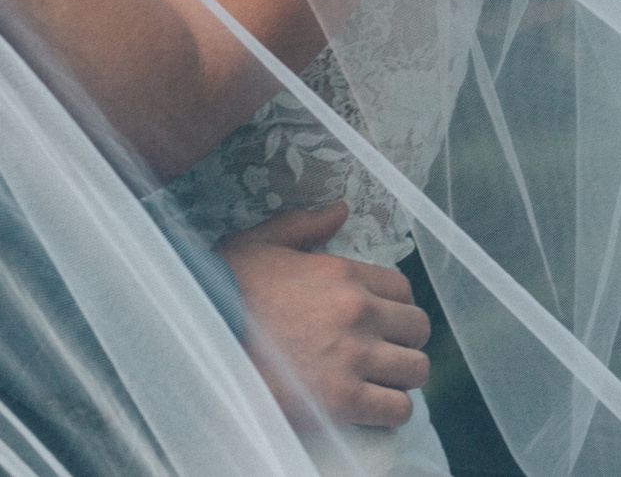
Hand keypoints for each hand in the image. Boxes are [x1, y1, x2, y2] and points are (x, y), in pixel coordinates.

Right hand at [218, 203, 429, 429]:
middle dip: (402, 340)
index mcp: (342, 273)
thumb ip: (303, 225)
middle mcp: (357, 312)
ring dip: (399, 376)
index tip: (376, 318)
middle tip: (379, 350)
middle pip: (419, 329)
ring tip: (377, 379)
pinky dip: (390, 410)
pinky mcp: (345, 400)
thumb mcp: (258, 243)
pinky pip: (399, 409)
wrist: (202, 336)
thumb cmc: (225, 287)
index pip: (403, 289)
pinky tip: (370, 406)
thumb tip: (341, 208)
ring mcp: (354, 358)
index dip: (392, 305)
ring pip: (416, 370)